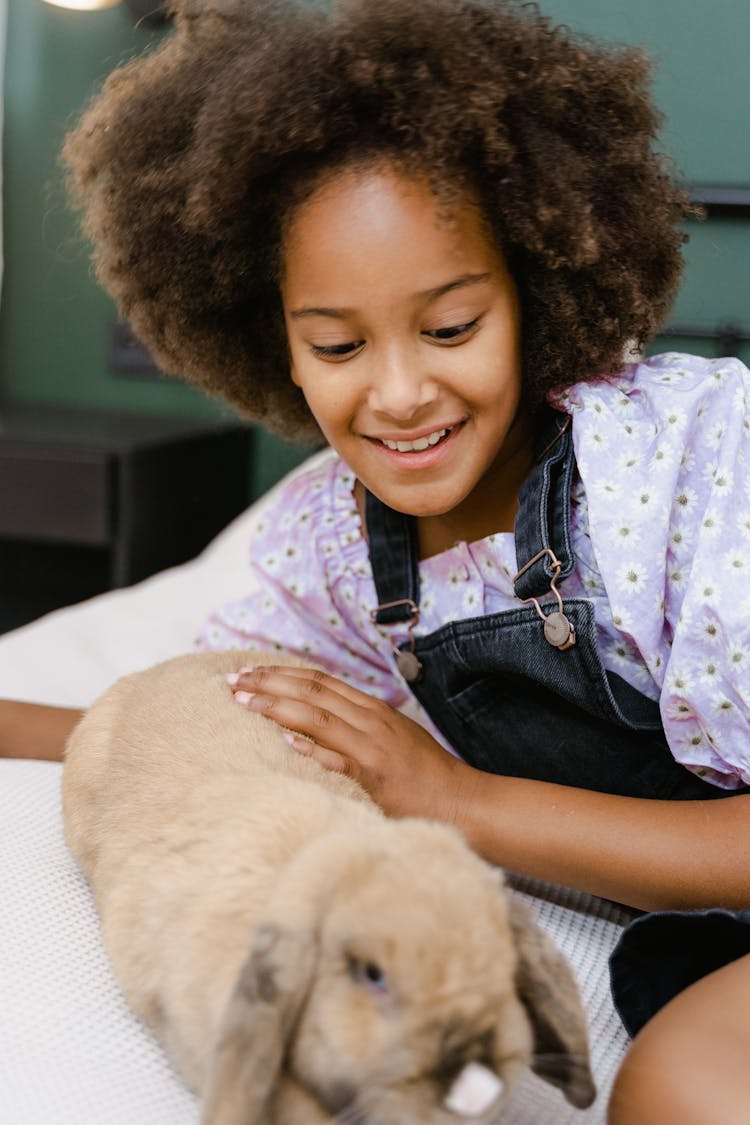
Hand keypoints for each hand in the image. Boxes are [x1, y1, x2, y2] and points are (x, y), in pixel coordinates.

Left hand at [227, 665, 479, 826]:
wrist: (465, 803)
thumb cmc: (426, 778)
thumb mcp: (392, 741)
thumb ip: (358, 730)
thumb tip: (312, 730)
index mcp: (373, 710)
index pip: (319, 680)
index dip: (282, 673)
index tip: (249, 671)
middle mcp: (371, 720)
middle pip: (312, 690)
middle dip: (269, 682)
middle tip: (232, 680)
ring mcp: (374, 745)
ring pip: (318, 715)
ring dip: (277, 705)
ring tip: (243, 700)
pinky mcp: (376, 775)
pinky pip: (339, 758)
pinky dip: (311, 747)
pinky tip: (285, 741)